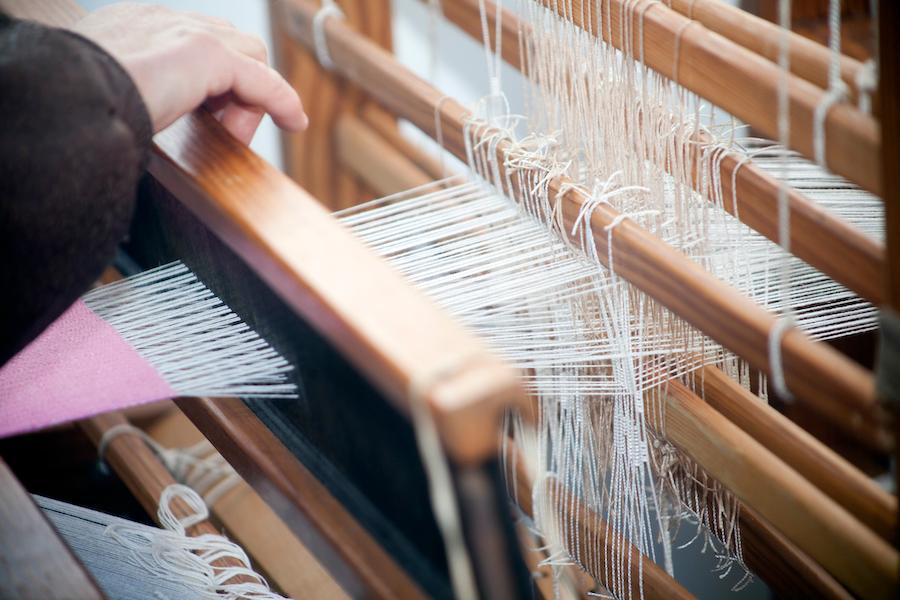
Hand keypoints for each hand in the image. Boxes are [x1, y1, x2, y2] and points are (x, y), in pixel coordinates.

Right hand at [73, 3, 307, 143]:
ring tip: (239, 134)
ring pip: (248, 60)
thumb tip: (172, 123)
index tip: (217, 118)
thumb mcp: (114, 99)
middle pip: (227, 47)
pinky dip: (280, 100)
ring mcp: (183, 30)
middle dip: (237, 90)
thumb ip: (146, 99)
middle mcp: (160, 19)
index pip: (195, 45)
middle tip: (229, 130)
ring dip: (253, 99)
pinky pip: (261, 79)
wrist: (60, 102)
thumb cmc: (75, 110)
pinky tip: (293, 120)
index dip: (214, 83)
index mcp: (134, 26)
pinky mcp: (205, 53)